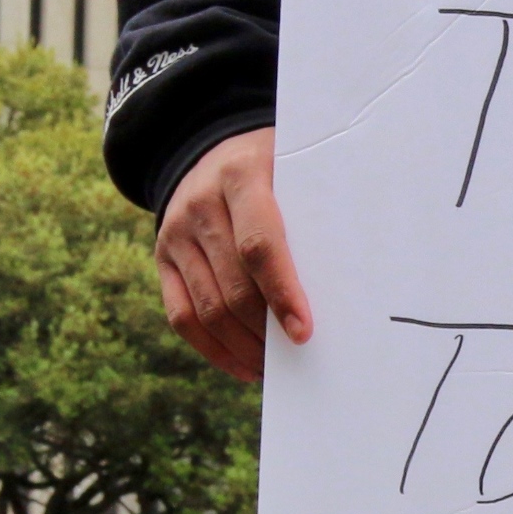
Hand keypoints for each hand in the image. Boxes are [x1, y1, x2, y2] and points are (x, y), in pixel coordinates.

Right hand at [155, 127, 311, 381]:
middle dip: (265, 329)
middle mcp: (200, 203)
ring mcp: (175, 232)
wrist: (212, 146)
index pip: (259, 244)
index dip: (282, 291)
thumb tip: (351, 274)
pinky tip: (242, 364)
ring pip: (206, 307)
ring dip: (243, 346)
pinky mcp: (161, 256)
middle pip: (232, 284)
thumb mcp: (295, 166)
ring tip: (273, 367)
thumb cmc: (276, 164)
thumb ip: (315, 206)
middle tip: (297, 355)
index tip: (304, 330)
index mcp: (241, 174)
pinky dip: (212, 348)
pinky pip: (180, 315)